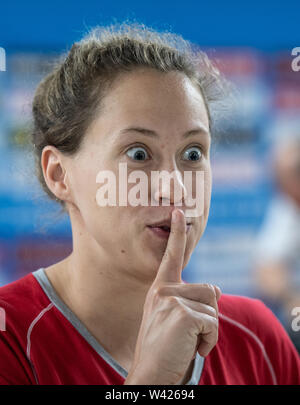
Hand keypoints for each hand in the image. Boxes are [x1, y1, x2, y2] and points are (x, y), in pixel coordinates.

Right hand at [125, 209, 220, 384]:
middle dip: (210, 315)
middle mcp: (163, 291)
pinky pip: (213, 324)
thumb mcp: (173, 319)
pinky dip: (209, 341)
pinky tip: (191, 349)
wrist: (149, 374)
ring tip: (189, 342)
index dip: (177, 233)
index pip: (172, 256)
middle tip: (189, 334)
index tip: (180, 211)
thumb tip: (218, 288)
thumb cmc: (163, 348)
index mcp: (160, 289)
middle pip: (210, 290)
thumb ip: (190, 300)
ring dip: (210, 329)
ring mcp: (171, 301)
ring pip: (214, 306)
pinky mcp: (182, 314)